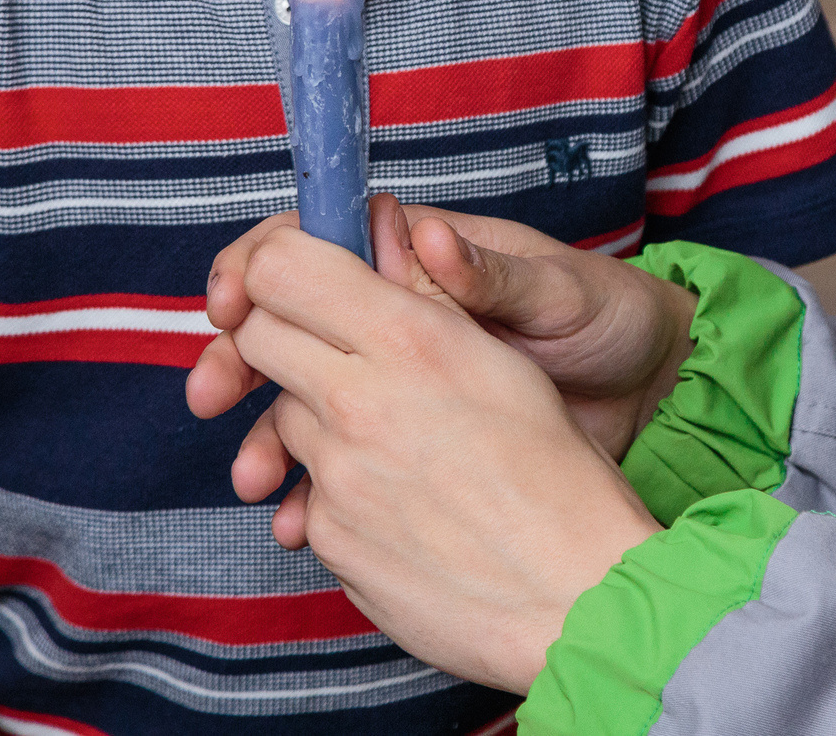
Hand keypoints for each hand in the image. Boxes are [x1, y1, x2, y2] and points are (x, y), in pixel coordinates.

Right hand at [189, 196, 695, 462]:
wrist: (649, 396)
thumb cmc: (604, 319)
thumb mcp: (555, 293)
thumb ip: (486, 273)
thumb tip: (424, 233)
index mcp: (415, 258)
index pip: (312, 246)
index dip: (262, 267)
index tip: (231, 300)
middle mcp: (390, 313)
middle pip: (283, 323)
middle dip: (237, 355)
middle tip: (211, 394)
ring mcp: (392, 378)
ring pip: (299, 398)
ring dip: (264, 434)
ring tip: (254, 477)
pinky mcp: (406, 435)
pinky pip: (337, 458)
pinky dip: (310, 489)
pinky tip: (297, 521)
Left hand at [193, 222, 662, 689]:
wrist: (580, 599)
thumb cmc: (562, 475)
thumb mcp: (502, 358)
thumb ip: (431, 296)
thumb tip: (383, 235)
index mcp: (410, 339)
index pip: (279, 267)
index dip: (279, 267)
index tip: (297, 278)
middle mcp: (357, 401)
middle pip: (255, 337)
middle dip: (280, 335)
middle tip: (332, 348)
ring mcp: (336, 477)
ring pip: (284, 418)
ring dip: (318, 418)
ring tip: (398, 440)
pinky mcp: (332, 540)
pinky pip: (311, 496)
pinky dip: (343, 492)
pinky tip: (405, 503)